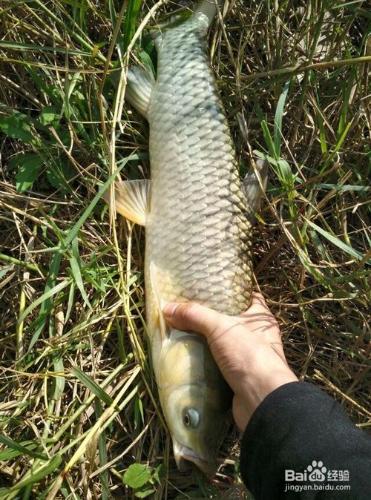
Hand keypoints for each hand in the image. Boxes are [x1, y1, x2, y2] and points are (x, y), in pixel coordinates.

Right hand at [163, 293, 297, 431]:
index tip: (208, 289)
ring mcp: (246, 358)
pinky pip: (216, 365)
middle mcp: (256, 337)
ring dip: (202, 342)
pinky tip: (185, 356)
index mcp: (260, 319)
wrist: (261, 401)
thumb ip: (195, 315)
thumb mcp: (220, 327)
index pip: (246, 297)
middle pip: (229, 321)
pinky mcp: (236, 378)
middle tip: (185, 312)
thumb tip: (167, 308)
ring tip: (179, 332)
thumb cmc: (249, 355)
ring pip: (220, 345)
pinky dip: (202, 362)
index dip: (229, 292)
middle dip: (207, 318)